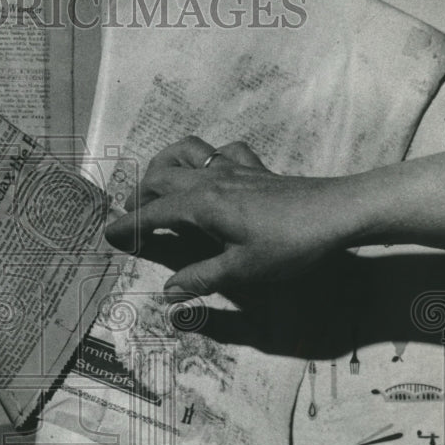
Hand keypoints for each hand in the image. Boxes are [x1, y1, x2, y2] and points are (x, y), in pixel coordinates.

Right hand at [105, 136, 349, 296]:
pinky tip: (213, 172)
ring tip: (158, 183)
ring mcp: (234, 169)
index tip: (107, 234)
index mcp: (201, 205)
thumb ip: (201, 279)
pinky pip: (224, 152)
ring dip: (166, 164)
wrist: (337, 212)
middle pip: (161, 176)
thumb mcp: (242, 271)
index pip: (153, 214)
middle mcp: (211, 180)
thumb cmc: (288, 244)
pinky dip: (209, 158)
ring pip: (187, 152)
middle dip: (139, 193)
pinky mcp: (256, 168)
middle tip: (131, 215)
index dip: (129, 226)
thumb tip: (169, 292)